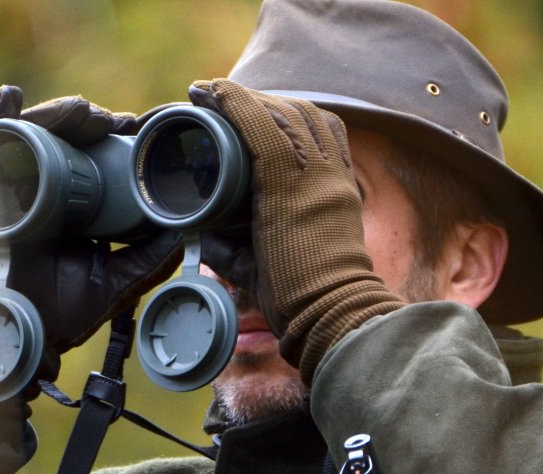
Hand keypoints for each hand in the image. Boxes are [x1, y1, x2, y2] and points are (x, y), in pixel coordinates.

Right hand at [0, 86, 181, 396]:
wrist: (13, 340)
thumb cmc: (53, 315)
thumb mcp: (112, 284)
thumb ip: (148, 261)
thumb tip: (185, 234)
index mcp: (65, 206)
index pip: (87, 158)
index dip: (111, 139)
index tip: (138, 129)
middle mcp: (33, 191)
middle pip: (58, 139)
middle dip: (87, 123)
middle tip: (114, 121)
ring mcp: (2, 190)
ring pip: (26, 135)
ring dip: (53, 115)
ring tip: (81, 111)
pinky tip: (11, 99)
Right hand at [190, 79, 402, 383]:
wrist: (336, 313)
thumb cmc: (289, 295)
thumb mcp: (241, 267)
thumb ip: (216, 242)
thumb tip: (196, 227)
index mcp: (286, 189)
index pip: (260, 124)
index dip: (232, 101)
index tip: (206, 90)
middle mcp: (317, 175)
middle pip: (286, 112)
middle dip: (251, 100)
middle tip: (220, 100)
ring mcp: (336, 177)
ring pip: (312, 116)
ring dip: (279, 105)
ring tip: (252, 108)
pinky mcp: (346, 184)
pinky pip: (332, 133)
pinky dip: (308, 120)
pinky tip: (288, 123)